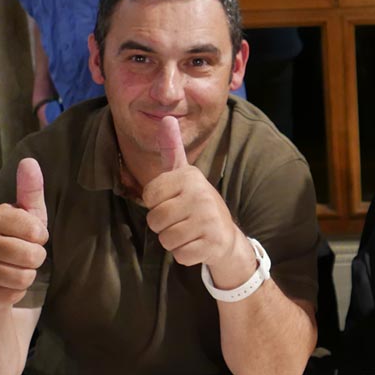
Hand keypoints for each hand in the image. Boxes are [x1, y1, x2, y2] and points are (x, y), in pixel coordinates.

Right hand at [0, 158, 48, 309]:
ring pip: (24, 278)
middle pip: (33, 257)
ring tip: (14, 269)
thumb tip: (29, 161)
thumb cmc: (14, 239)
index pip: (37, 231)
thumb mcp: (27, 214)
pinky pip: (13, 295)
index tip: (30, 237)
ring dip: (26, 276)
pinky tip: (4, 284)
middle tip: (23, 256)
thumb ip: (30, 189)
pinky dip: (15, 293)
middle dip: (36, 259)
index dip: (40, 238)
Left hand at [144, 116, 239, 266]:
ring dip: (174, 241)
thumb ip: (173, 150)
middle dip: (164, 225)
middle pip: (155, 220)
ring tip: (190, 232)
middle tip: (182, 220)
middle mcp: (201, 194)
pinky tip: (198, 244)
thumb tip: (166, 118)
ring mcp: (209, 219)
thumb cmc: (196, 204)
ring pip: (165, 239)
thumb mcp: (184, 176)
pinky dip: (186, 255)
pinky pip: (180, 255)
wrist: (225, 236)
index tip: (174, 201)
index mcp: (190, 176)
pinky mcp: (213, 243)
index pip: (149, 196)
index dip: (157, 204)